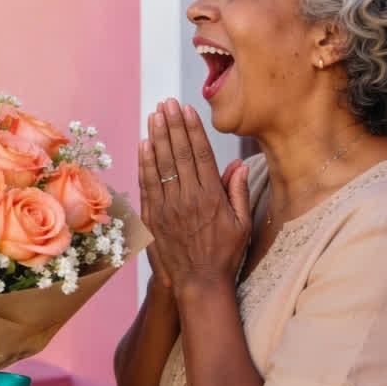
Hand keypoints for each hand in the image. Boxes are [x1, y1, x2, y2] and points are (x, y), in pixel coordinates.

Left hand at [138, 98, 250, 290]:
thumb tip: (238, 163)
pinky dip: (144, 163)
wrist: (198, 283)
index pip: (200, 155)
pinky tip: (144, 144)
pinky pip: (147, 185)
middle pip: (178, 154)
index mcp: (212, 198)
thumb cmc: (225, 254)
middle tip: (167, 102)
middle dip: (172, 125)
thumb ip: (238, 192)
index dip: (193, 129)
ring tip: (154, 115)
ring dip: (157, 137)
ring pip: (161, 165)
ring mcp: (167, 208)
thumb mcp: (242, 224)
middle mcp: (188, 199)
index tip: (187, 109)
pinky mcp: (153, 218)